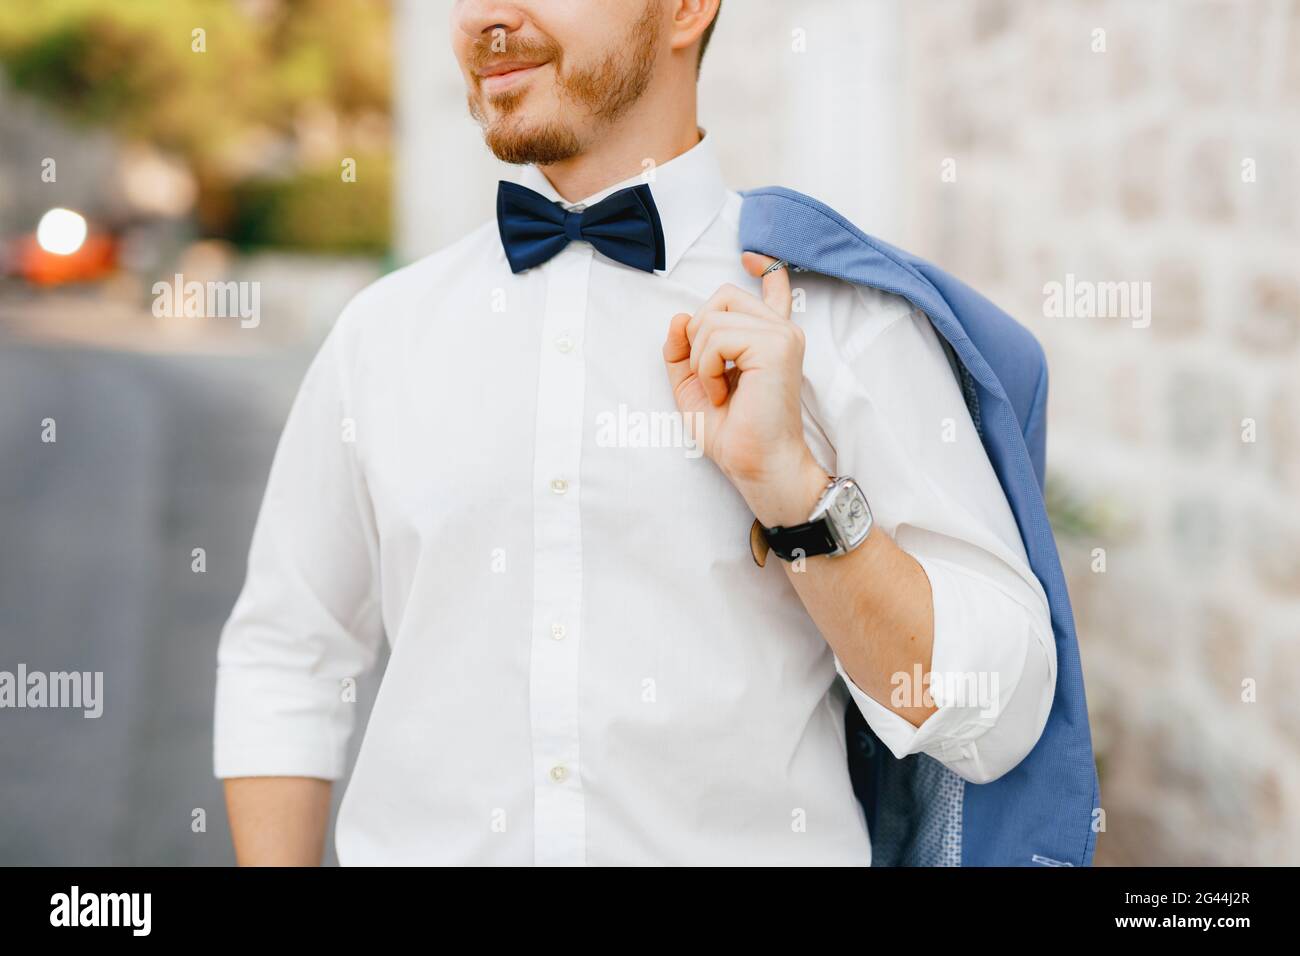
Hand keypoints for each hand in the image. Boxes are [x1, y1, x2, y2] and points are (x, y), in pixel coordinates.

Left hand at [662, 253, 827, 525]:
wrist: (756, 465)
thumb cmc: (733, 433)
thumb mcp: (694, 386)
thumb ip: (682, 350)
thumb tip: (679, 316)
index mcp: (767, 339)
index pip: (772, 288)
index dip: (763, 268)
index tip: (751, 256)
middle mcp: (780, 331)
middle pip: (720, 297)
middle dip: (698, 336)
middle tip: (711, 378)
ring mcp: (781, 335)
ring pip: (712, 317)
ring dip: (700, 360)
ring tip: (720, 391)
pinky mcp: (776, 345)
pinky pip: (716, 337)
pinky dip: (707, 368)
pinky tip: (725, 392)